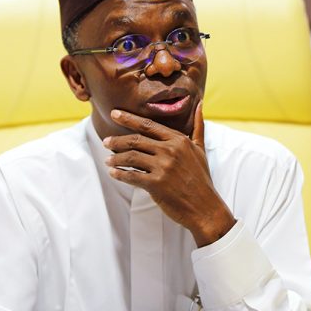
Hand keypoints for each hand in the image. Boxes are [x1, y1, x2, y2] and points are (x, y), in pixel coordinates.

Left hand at [103, 102, 235, 246]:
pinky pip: (131, 176)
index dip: (129, 118)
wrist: (205, 207)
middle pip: (136, 140)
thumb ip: (198, 126)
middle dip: (117, 140)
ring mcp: (163, 167)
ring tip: (108, 159)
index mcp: (178, 140)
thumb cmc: (201, 178)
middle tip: (106, 141)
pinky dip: (119, 174)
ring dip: (116, 158)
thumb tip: (200, 104)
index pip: (148, 125)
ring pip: (131, 157)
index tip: (115, 113)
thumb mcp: (200, 149)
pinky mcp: (156, 184)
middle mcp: (170, 151)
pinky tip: (113, 173)